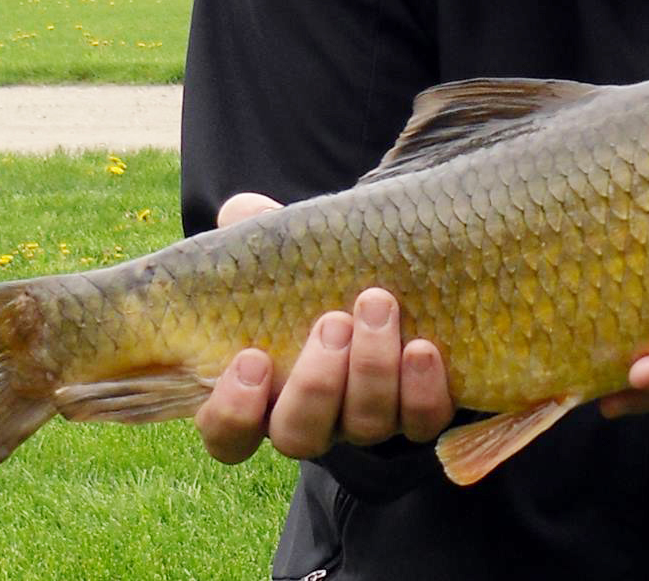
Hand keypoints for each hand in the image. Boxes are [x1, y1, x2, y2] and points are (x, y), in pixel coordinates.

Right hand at [194, 191, 455, 463]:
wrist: (391, 271)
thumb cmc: (316, 269)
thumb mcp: (282, 252)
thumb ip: (252, 237)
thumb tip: (237, 213)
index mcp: (259, 394)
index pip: (226, 435)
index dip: (233, 411)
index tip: (251, 359)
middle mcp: (311, 420)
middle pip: (300, 435)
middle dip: (316, 383)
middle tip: (332, 321)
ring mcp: (364, 421)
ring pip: (364, 426)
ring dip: (372, 369)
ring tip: (378, 303)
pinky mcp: (416, 413)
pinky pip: (421, 421)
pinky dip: (421, 390)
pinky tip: (422, 348)